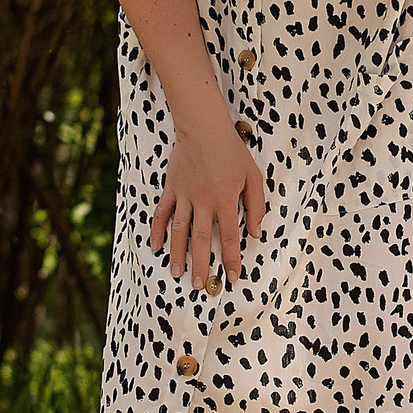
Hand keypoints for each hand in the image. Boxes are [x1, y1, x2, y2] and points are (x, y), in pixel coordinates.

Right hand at [151, 121, 265, 292]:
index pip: (230, 237)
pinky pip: (162, 213)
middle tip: (200, 285)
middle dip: (201, 264)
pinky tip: (156, 247)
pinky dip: (158, 231)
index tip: (232, 277)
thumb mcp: (253, 176)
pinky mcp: (171, 188)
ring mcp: (185, 195)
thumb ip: (256, 206)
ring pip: (180, 230)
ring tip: (177, 273)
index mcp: (226, 199)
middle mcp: (204, 201)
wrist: (204, 127)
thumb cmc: (232, 151)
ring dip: (178, 254)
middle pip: (201, 240)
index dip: (231, 259)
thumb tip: (256, 233)